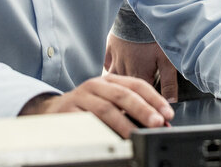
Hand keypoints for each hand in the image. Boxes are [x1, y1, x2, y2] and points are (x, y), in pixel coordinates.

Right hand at [20, 74, 172, 138]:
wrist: (52, 111)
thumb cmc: (87, 108)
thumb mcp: (110, 104)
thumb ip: (133, 112)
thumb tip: (162, 124)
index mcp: (109, 81)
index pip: (136, 84)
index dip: (154, 98)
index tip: (167, 113)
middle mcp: (96, 85)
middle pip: (123, 95)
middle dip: (142, 109)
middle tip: (157, 122)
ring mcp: (81, 97)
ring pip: (105, 109)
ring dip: (124, 123)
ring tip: (137, 134)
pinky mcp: (68, 112)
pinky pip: (87, 122)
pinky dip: (101, 131)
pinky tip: (112, 139)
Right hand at [104, 34, 178, 101]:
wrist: (138, 13)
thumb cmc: (154, 36)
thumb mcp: (167, 59)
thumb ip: (169, 82)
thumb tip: (171, 101)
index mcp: (139, 74)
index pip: (140, 95)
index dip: (144, 102)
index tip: (147, 108)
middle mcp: (124, 69)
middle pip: (125, 88)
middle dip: (129, 96)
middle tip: (133, 102)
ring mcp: (116, 58)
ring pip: (113, 77)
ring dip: (118, 84)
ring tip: (120, 93)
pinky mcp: (110, 46)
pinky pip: (105, 61)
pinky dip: (108, 67)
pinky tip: (110, 72)